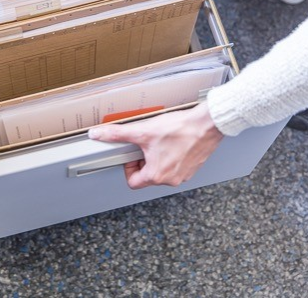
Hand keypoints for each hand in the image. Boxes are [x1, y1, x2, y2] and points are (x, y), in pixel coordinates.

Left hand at [88, 103, 223, 188]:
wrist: (207, 124)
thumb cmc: (180, 129)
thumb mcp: (143, 131)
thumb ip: (118, 134)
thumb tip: (99, 134)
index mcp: (156, 175)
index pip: (133, 182)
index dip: (129, 167)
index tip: (132, 154)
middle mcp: (171, 179)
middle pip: (147, 176)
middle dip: (144, 160)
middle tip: (147, 144)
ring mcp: (184, 175)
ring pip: (162, 170)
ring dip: (158, 157)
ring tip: (161, 141)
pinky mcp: (193, 167)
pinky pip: (176, 166)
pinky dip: (172, 155)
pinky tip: (174, 141)